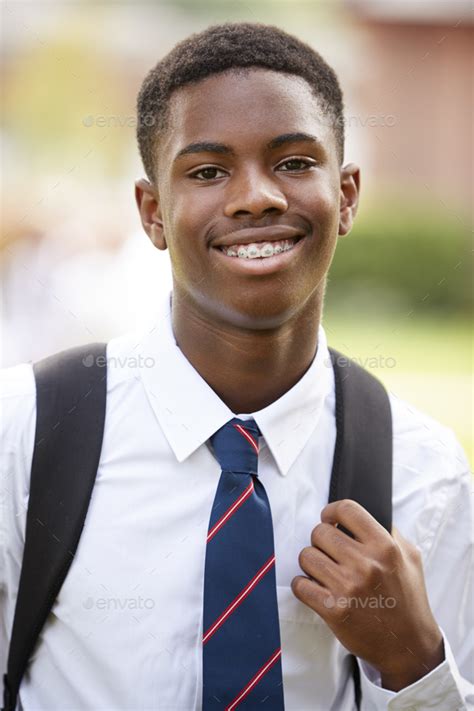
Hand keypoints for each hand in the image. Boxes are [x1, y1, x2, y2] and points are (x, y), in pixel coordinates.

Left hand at [291, 499, 444, 690]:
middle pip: (320, 532)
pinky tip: (315, 587)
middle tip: (329, 551)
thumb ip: (389, 532)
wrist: (408, 645)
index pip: (347, 509)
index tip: (329, 519)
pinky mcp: (334, 610)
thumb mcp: (410, 558)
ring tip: (323, 570)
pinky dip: (303, 585)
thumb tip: (359, 518)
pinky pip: (300, 585)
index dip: (332, 511)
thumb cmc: (408, 599)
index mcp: (385, 547)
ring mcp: (348, 587)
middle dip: (321, 540)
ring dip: (311, 562)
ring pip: (307, 556)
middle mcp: (366, 565)